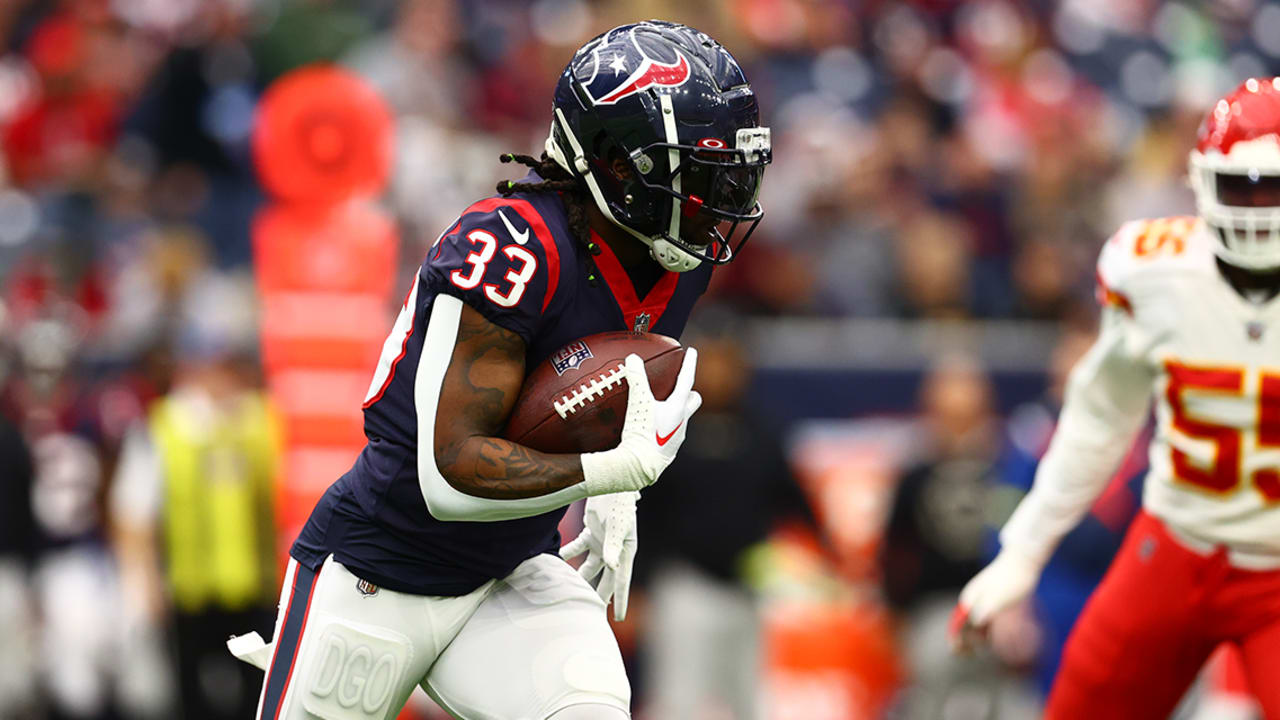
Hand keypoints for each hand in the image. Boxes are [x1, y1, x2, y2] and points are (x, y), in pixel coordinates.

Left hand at [560, 491, 638, 620]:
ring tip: (569, 590)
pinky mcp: (591, 532)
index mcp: (624, 552)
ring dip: (581, 576)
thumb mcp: (617, 527)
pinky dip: (568, 552)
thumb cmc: (619, 505)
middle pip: (606, 578)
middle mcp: (614, 550)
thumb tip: (612, 568)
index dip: (620, 599)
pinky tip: (557, 559)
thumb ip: (613, 547)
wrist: (610, 483)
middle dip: (599, 595)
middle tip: (591, 613)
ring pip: (591, 566)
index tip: (619, 618)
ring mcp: (602, 542)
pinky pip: (578, 547)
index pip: (622, 581)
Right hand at [581, 349, 701, 494]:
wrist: (639, 467)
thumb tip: (633, 358)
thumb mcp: (637, 403)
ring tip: (659, 405)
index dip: (689, 363)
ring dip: (675, 410)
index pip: (687, 380)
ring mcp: (676, 437)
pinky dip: (663, 425)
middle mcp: (682, 422)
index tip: (692, 351)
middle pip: (693, 401)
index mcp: (678, 407)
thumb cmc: (642, 434)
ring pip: (682, 418)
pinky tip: (649, 426)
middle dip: (689, 391)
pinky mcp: (667, 450)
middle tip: (678, 385)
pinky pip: (670, 432)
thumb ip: (636, 378)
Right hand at [950, 548, 1043, 653]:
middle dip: (963, 639)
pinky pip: (984, 618)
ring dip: (975, 635)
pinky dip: (984, 628)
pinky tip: (990, 636)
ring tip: (982, 646)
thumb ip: (985, 610)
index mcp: (970, 599)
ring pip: (973, 621)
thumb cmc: (1011, 580)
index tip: (957, 651)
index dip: (954, 638)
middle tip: (968, 654)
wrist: (1022, 561)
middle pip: (963, 622)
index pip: (957, 622)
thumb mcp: (998, 597)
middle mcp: (972, 599)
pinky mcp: (993, 599)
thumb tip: (974, 623)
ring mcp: (982, 599)